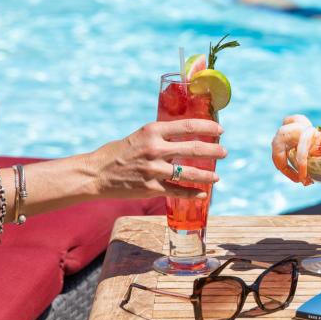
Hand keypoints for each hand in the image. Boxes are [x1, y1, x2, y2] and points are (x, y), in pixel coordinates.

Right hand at [89, 119, 225, 199]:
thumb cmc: (118, 152)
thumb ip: (161, 136)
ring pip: (188, 172)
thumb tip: (185, 135)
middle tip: (225, 152)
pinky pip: (177, 190)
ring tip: (217, 176)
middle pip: (193, 148)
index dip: (208, 128)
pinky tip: (202, 194)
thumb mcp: (140, 136)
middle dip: (213, 151)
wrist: (95, 173)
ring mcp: (153, 169)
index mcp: (152, 131)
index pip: (187, 126)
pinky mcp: (150, 188)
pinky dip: (192, 193)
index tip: (220, 130)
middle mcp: (155, 148)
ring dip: (207, 175)